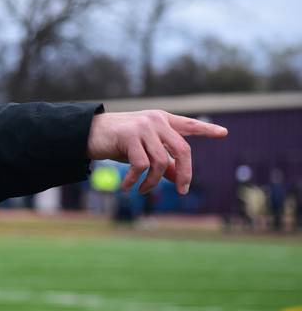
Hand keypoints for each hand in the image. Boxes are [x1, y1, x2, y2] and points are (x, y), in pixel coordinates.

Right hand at [86, 111, 226, 194]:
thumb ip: (161, 161)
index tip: (223, 133)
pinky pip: (141, 165)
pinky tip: (127, 187)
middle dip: (185, 174)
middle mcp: (156, 121)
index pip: (189, 125)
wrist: (87, 133)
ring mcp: (143, 127)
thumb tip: (177, 179)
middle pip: (182, 150)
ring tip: (142, 191)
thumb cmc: (116, 142)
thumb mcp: (142, 151)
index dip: (206, 129)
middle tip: (182, 190)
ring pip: (160, 162)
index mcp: (161, 120)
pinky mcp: (129, 136)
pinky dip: (135, 181)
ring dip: (153, 182)